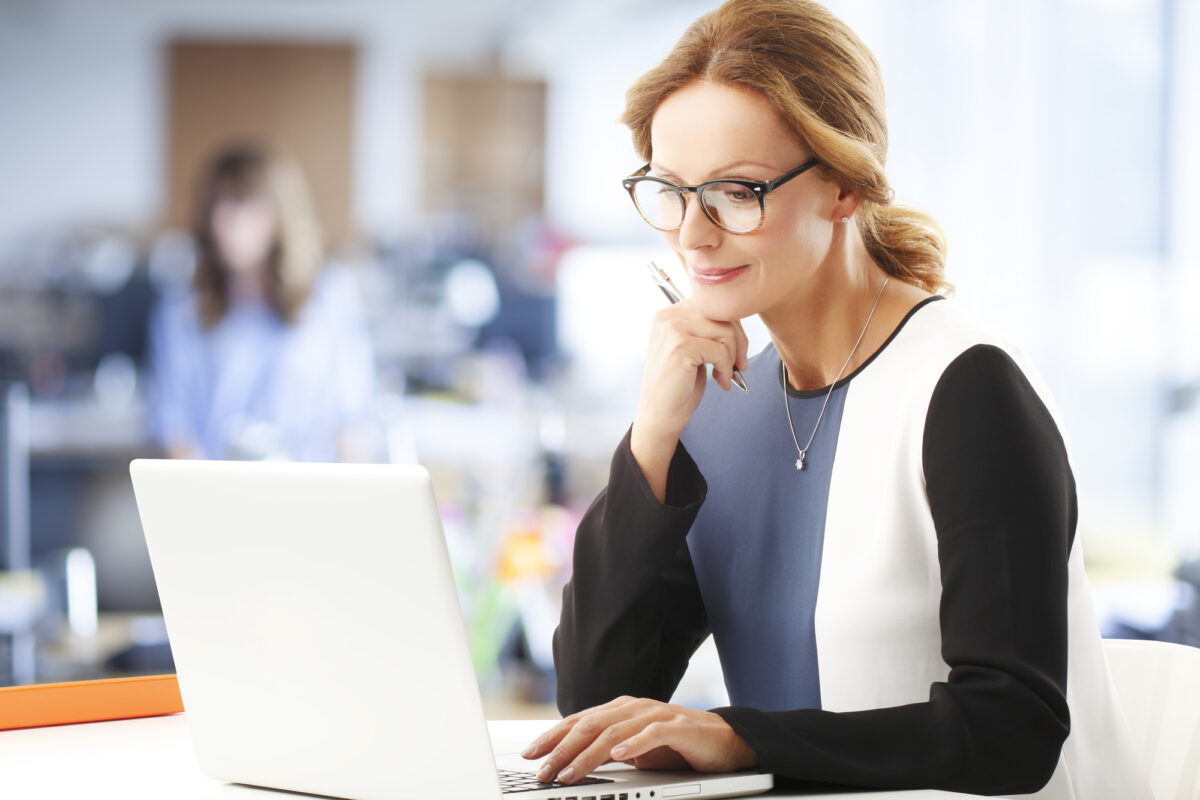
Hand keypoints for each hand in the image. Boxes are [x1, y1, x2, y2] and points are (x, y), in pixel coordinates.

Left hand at [520, 696, 757, 785]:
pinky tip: (619, 755)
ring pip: (614, 731)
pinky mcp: (678, 726)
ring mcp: (656, 713)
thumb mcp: (636, 751)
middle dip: (562, 749)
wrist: (724, 741)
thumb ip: (608, 751)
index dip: (553, 736)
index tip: (530, 754)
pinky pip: (653, 733)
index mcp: (621, 710)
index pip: (580, 721)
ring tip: (570, 772)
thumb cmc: (678, 746)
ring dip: (588, 754)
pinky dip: (634, 744)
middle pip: (590, 725)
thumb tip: (573, 763)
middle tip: (543, 770)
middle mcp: (635, 707)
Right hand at [631, 301, 748, 499]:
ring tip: (726, 374)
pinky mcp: (680, 348)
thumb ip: (707, 328)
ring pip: (725, 330)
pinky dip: (726, 368)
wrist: (659, 416)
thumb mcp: (693, 348)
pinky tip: (720, 381)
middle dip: (739, 340)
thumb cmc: (678, 385)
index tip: (735, 351)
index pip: (713, 303)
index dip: (732, 325)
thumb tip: (738, 315)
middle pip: (722, 313)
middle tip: (739, 364)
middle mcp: (667, 317)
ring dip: (733, 356)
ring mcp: (672, 330)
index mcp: (669, 314)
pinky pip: (721, 350)